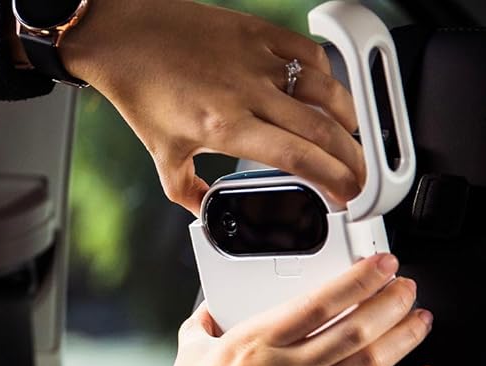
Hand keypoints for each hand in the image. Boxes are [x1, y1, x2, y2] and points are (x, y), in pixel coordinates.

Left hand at [61, 0, 363, 214]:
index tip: (346, 197)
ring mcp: (258, 59)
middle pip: (323, 131)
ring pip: (327, 90)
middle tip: (360, 178)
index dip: (333, 182)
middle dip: (353, 162)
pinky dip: (327, 77)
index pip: (298, 159)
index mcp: (226, 126)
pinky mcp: (259, 33)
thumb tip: (206, 212)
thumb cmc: (142, 89)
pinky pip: (310, 54)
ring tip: (351, 140)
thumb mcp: (162, 154)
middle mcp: (248, 92)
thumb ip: (187, 192)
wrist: (125, 33)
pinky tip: (327, 93)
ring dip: (349, 120)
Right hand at [111, 254, 436, 365]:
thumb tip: (209, 310)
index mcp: (256, 341)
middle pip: (354, 326)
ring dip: (402, 337)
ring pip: (368, 362)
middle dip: (389, 302)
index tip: (380, 265)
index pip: (320, 300)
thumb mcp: (189, 357)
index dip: (358, 279)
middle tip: (407, 287)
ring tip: (421, 319)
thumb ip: (203, 325)